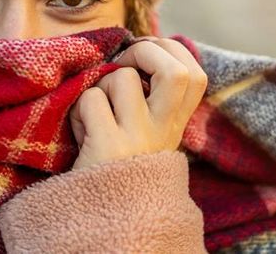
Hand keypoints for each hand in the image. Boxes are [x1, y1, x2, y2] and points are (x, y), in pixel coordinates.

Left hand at [68, 36, 207, 170]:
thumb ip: (151, 101)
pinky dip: (79, 108)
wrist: (106, 225)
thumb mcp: (144, 135)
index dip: (171, 51)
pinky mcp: (109, 147)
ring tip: (96, 111)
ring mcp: (139, 139)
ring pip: (122, 77)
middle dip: (145, 51)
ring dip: (100, 85)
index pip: (196, 74)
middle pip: (177, 71)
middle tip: (123, 65)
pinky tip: (82, 133)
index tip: (145, 56)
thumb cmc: (115, 167)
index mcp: (175, 126)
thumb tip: (143, 51)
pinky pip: (91, 99)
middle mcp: (164, 132)